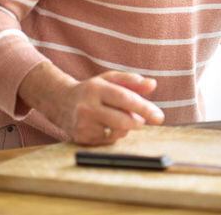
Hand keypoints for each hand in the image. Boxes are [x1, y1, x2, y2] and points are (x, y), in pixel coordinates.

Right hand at [19, 63, 164, 144]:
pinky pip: (109, 141)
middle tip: (141, 119)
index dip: (144, 108)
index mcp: (96, 89)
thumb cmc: (93, 90)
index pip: (125, 99)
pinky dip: (114, 134)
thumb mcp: (111, 79)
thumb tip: (153, 84)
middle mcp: (87, 107)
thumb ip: (133, 80)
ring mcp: (82, 125)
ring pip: (117, 132)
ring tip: (119, 117)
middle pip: (123, 121)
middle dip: (138, 121)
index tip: (159, 117)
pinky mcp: (81, 139)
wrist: (61, 101)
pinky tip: (107, 125)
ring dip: (126, 127)